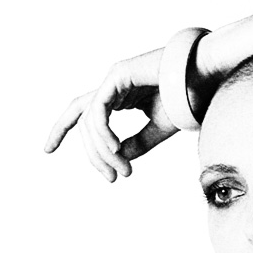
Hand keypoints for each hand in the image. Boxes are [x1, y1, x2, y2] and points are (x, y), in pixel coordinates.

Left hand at [44, 49, 179, 181]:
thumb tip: (117, 159)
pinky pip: (99, 110)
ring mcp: (114, 79)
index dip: (61, 129)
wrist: (205, 78)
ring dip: (104, 151)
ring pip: (91, 120)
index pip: (83, 113)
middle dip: (74, 141)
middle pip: (80, 116)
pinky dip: (104, 133)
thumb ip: (137, 144)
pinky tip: (116, 149)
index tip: (46, 150)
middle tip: (107, 177)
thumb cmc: (187, 99)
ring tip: (123, 169)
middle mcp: (113, 87)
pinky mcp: (118, 75)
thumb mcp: (157, 129)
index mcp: (121, 96)